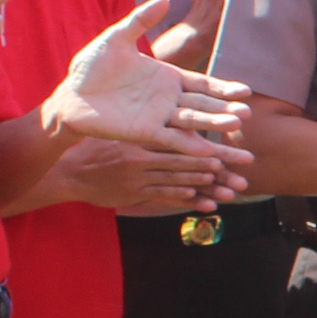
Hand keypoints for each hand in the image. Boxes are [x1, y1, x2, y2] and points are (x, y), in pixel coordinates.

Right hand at [41, 133, 244, 214]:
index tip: (236, 138)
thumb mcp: (123, 126)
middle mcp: (144, 153)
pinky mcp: (136, 192)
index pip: (184, 135)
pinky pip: (167, 197)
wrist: (69, 170)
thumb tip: (179, 112)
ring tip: (236, 189)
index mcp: (143, 133)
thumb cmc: (97, 144)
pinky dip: (189, 201)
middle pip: (190, 158)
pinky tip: (210, 205)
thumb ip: (149, 122)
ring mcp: (140, 175)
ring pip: (183, 180)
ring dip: (212, 186)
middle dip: (222, 162)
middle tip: (247, 164)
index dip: (210, 137)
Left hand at [51, 0, 251, 149]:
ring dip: (212, 124)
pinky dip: (188, 144)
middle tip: (246, 113)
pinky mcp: (143, 132)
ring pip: (192, 121)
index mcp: (167, 77)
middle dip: (225, 109)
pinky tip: (207, 151)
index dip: (223, 88)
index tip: (245, 91)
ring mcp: (158, 117)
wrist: (70, 94)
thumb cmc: (91, 66)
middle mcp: (168, 99)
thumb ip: (141, 20)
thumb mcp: (117, 37)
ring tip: (233, 126)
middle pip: (203, 104)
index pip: (202, 83)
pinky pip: (170, 138)